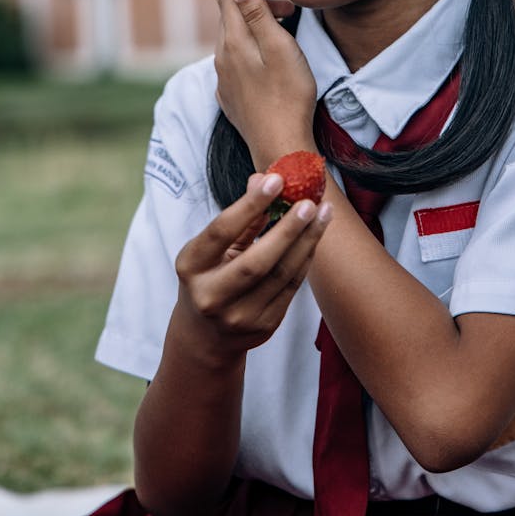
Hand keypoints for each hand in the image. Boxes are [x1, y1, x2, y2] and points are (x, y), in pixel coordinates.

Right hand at [175, 171, 331, 363]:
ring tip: (324, 213)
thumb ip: (239, 218)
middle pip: (256, 261)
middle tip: (310, 202)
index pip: (221, 231)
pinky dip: (305, 259)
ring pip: (281, 275)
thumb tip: (263, 179)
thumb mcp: (211, 249)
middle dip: (288, 229)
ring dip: (307, 241)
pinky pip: (291, 287)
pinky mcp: (263, 326)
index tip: (276, 180)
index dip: (250, 205)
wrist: (205, 336)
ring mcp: (238, 317)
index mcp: (190, 267)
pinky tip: (315, 237)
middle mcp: (211, 296)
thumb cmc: (209, 278)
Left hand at [214, 0, 317, 167]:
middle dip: (257, 6)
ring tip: (283, 36)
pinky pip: (235, 64)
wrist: (281, 145)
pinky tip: (270, 64)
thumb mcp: (279, 46)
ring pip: (233, 42)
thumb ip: (256, 13)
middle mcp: (221, 59)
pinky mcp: (231, 97)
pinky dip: (251, 53)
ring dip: (255, 30)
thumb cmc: (288, 96)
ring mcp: (224, 80)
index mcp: (232, 42)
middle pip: (231, 18)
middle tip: (289, 12)